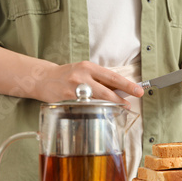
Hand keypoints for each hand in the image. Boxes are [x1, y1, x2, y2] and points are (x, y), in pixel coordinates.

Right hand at [0, 44, 143, 109]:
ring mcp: (74, 90)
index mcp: (88, 67)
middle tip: (131, 103)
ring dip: (111, 106)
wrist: (43, 79)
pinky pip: (85, 108)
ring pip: (97, 101)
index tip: (138, 90)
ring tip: (120, 108)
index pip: (112, 76)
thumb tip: (121, 88)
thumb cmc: (67, 75)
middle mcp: (81, 77)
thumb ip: (100, 79)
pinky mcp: (67, 101)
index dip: (127, 85)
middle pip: (107, 91)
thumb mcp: (84, 71)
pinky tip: (101, 113)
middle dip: (121, 98)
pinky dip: (96, 111)